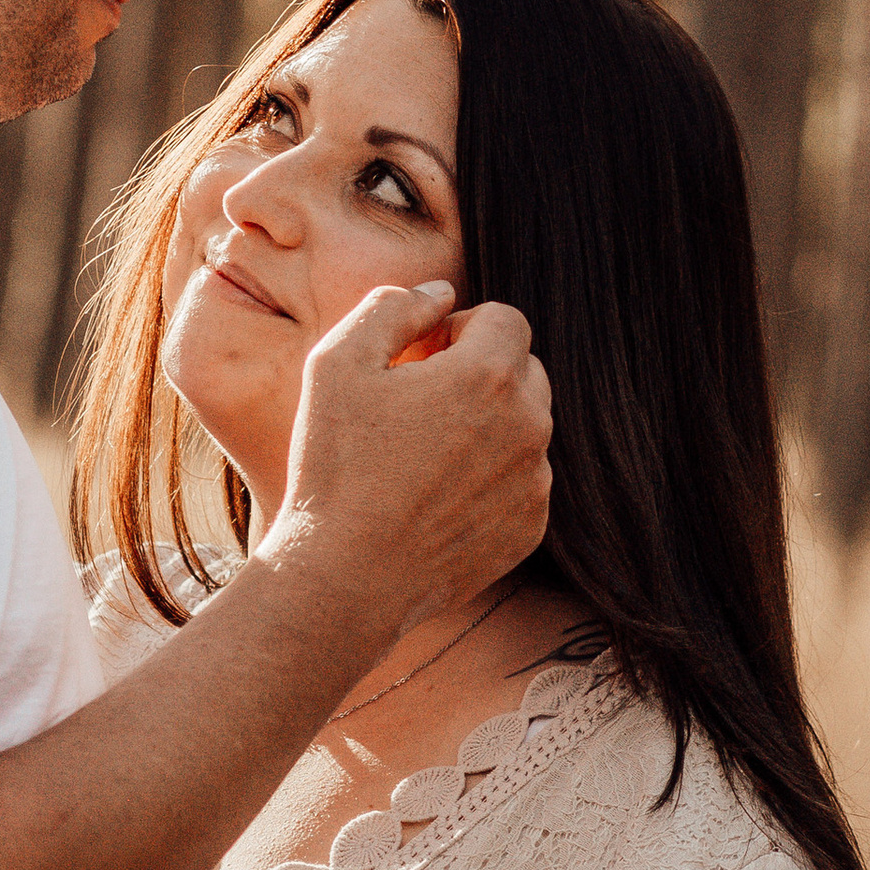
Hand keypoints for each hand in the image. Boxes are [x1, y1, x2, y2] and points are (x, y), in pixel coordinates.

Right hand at [270, 279, 551, 625]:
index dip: (460, 327)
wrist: (345, 577)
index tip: (421, 358)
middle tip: (418, 404)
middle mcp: (530, 425)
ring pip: (525, 427)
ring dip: (486, 426)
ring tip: (422, 456)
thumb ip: (393, 307)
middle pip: (523, 370)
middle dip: (479, 373)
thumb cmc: (334, 466)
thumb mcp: (337, 363)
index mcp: (489, 376)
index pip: (505, 318)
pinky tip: (434, 497)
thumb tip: (440, 292)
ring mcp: (535, 481)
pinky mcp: (529, 527)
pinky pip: (521, 480)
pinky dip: (489, 478)